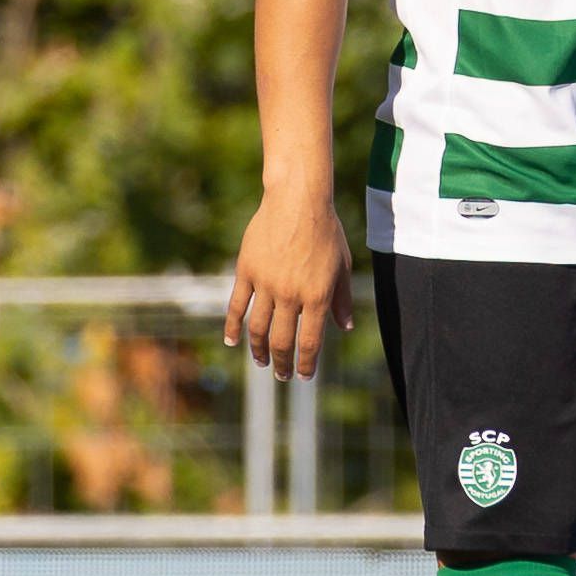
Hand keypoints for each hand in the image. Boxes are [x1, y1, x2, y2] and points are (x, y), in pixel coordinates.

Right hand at [226, 191, 351, 379]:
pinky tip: (232, 341)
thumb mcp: (342, 265)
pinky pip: (236, 306)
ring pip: (258, 328)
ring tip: (261, 361)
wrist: (297, 200)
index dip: (307, 363)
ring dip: (259, 350)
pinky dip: (232, 326)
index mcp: (317, 296)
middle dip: (282, 364)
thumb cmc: (326, 231)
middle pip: (282, 340)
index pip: (311, 341)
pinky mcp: (247, 271)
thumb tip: (344, 328)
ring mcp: (266, 284)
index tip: (304, 376)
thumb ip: (342, 298)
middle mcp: (291, 294)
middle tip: (282, 375)